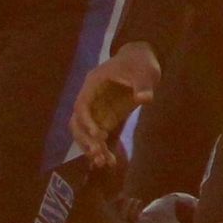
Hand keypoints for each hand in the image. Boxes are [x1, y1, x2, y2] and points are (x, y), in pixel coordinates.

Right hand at [72, 38, 160, 158]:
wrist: (142, 60)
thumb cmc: (140, 62)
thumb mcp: (145, 71)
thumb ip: (143, 85)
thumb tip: (145, 98)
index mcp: (93, 84)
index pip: (82, 105)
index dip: (87, 121)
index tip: (100, 135)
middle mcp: (91, 99)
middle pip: (77, 122)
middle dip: (85, 139)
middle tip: (99, 154)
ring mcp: (97, 110)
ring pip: (85, 132)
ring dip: (91, 147)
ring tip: (104, 163)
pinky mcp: (106, 118)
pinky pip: (98, 136)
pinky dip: (102, 148)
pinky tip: (111, 162)